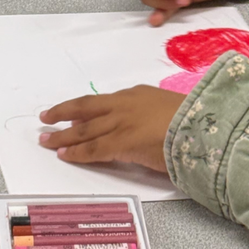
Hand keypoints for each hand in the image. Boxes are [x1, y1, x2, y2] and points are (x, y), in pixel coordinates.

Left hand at [39, 86, 183, 171]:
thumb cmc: (192, 121)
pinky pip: (92, 148)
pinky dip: (76, 152)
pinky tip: (64, 154)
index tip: (73, 113)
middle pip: (86, 107)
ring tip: (46, 139)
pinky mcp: (121, 142)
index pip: (105, 102)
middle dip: (63, 112)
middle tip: (46, 117)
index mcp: (138, 94)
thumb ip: (153, 115)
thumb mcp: (169, 109)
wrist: (202, 127)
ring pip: (84, 129)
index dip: (85, 109)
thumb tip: (146, 127)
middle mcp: (125, 104)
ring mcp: (121, 122)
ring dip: (62, 135)